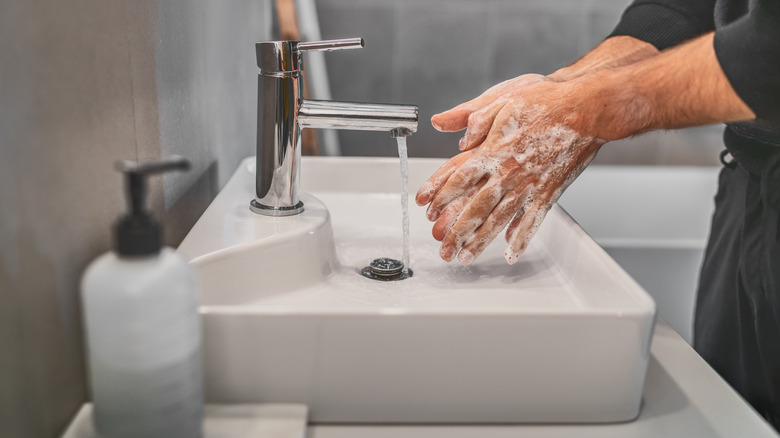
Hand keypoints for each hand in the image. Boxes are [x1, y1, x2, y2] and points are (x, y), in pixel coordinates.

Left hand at [417, 80, 605, 264]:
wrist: (587, 109)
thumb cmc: (547, 101)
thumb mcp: (504, 98)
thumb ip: (476, 118)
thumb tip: (457, 135)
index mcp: (494, 149)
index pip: (459, 177)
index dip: (441, 195)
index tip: (427, 209)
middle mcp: (509, 172)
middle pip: (476, 207)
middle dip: (457, 231)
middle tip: (444, 250)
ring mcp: (530, 185)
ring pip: (500, 219)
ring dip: (481, 241)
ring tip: (466, 258)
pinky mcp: (550, 191)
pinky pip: (533, 220)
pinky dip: (522, 238)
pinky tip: (511, 253)